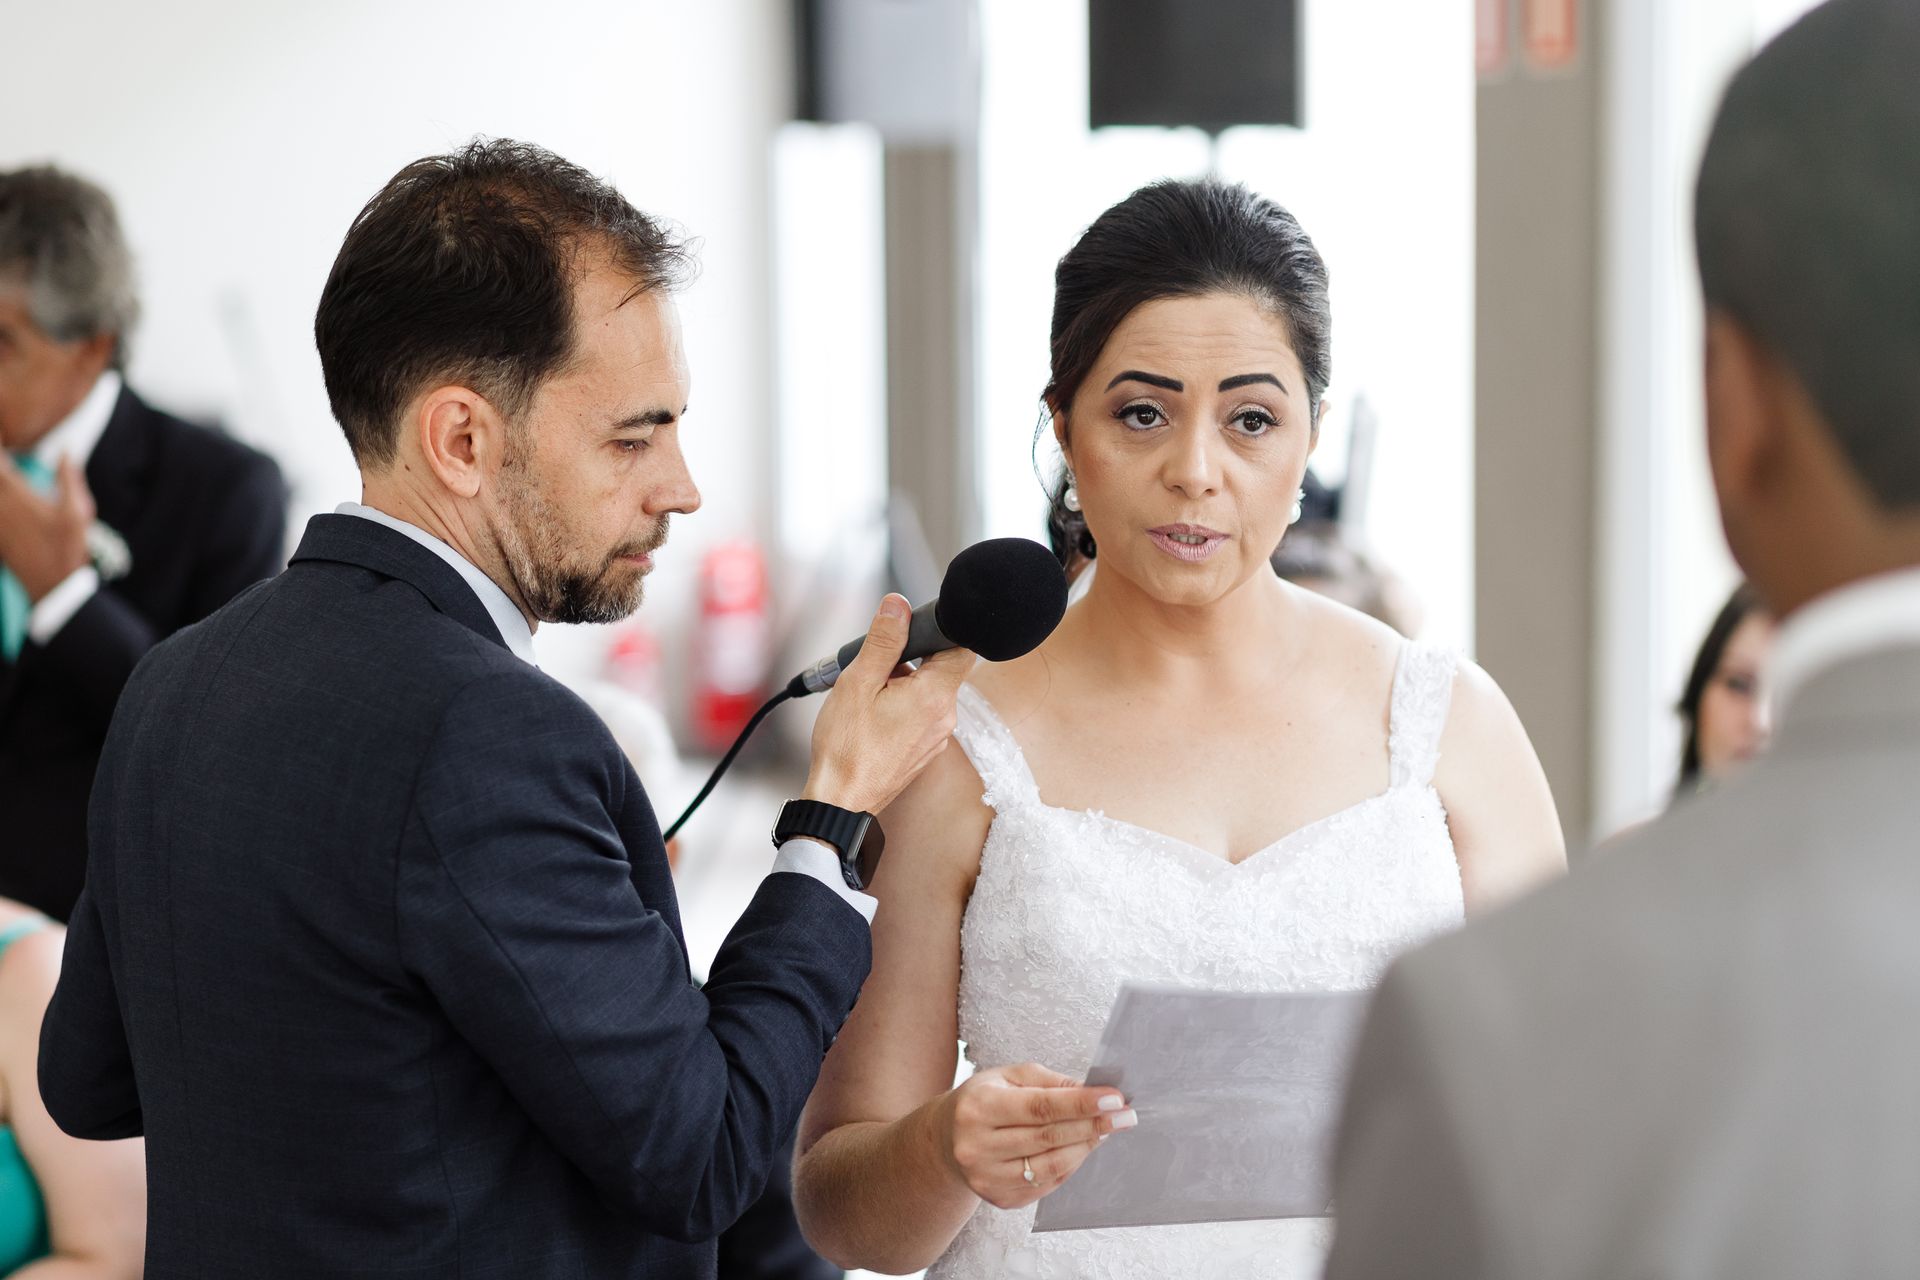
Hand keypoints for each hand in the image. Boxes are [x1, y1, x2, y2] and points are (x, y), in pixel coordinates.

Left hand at [0, 455, 93, 600]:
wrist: (52, 585)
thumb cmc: (68, 547)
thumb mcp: (78, 511)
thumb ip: (69, 478)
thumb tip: (66, 450)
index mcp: (18, 494)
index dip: (1, 452)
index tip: (6, 442)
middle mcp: (0, 506)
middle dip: (1, 467)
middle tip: (9, 461)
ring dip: (1, 486)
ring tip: (9, 480)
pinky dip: (0, 503)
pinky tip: (8, 503)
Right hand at [802, 594, 975, 815]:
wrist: (841, 800)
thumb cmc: (846, 748)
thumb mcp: (859, 682)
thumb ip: (883, 641)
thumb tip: (898, 606)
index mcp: (934, 696)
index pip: (960, 647)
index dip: (938, 633)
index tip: (911, 633)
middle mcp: (945, 717)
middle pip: (941, 669)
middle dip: (910, 660)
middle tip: (875, 668)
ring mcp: (937, 736)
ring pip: (929, 692)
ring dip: (902, 685)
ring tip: (867, 696)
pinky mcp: (925, 749)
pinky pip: (921, 715)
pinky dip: (901, 707)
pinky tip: (872, 716)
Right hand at [935, 1062, 1134, 1210]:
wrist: (945, 1141)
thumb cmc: (983, 1102)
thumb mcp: (1008, 1077)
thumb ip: (1050, 1083)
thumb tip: (1092, 1093)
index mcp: (979, 1108)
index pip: (1040, 1107)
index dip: (1081, 1104)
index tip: (1114, 1098)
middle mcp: (978, 1147)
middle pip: (1049, 1137)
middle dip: (1093, 1125)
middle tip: (1125, 1115)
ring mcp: (988, 1179)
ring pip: (1052, 1166)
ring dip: (1086, 1147)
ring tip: (1106, 1130)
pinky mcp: (1000, 1199)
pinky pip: (1048, 1184)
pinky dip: (1070, 1164)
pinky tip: (1080, 1148)